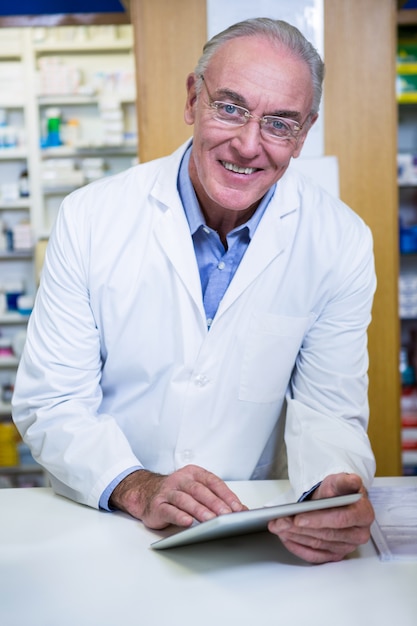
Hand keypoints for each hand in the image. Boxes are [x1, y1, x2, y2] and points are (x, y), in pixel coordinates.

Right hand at [109, 464, 246, 528]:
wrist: (145, 493)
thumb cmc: (176, 492)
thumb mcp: (196, 489)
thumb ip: (216, 498)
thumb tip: (240, 509)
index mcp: (193, 473)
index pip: (213, 482)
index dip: (226, 494)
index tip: (237, 507)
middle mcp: (180, 480)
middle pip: (200, 490)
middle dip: (215, 503)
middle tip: (227, 515)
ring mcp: (168, 492)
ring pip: (185, 500)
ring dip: (199, 510)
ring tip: (211, 520)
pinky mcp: (158, 505)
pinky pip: (169, 510)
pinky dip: (179, 516)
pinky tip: (188, 522)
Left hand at [268, 473, 374, 563]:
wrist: (335, 501)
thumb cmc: (338, 492)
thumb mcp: (340, 481)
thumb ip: (345, 481)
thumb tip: (353, 480)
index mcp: (363, 514)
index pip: (340, 519)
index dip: (319, 520)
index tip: (299, 518)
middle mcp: (359, 534)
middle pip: (327, 534)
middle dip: (300, 528)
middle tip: (280, 522)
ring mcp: (348, 547)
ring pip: (318, 545)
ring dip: (295, 536)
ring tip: (279, 527)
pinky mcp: (336, 555)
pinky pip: (315, 556)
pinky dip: (298, 547)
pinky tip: (286, 538)